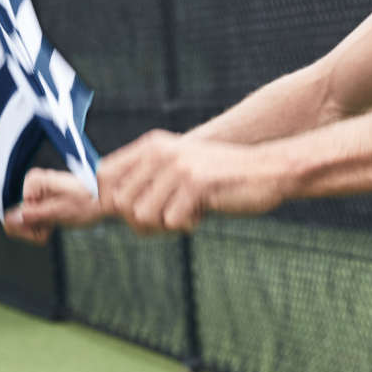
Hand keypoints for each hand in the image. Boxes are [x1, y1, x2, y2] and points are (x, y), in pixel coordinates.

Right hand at [3, 168, 101, 244]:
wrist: (104, 198)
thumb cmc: (88, 201)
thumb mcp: (60, 211)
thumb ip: (33, 216)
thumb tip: (9, 219)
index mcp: (32, 184)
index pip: (12, 215)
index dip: (29, 228)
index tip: (47, 227)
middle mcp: (30, 187)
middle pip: (16, 221)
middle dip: (34, 229)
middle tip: (53, 225)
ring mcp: (34, 196)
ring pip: (24, 224)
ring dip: (40, 229)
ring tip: (58, 221)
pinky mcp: (40, 204)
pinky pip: (33, 223)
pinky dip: (44, 227)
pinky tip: (56, 222)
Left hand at [97, 129, 287, 233]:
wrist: (267, 172)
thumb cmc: (223, 179)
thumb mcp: (180, 170)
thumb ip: (148, 181)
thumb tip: (109, 206)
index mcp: (152, 145)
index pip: (103, 174)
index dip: (109, 201)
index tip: (132, 214)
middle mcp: (159, 151)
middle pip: (120, 203)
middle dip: (142, 222)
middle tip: (170, 220)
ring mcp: (177, 166)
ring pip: (143, 216)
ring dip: (164, 225)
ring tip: (188, 215)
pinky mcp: (195, 183)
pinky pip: (171, 221)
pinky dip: (186, 226)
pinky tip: (203, 213)